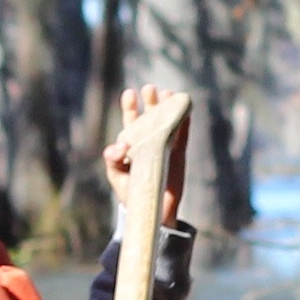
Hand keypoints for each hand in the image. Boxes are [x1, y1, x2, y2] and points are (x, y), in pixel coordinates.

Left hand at [98, 85, 190, 205]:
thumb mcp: (116, 175)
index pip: (131, 121)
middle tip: (149, 89)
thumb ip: (113, 158)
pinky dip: (185, 121)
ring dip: (168, 107)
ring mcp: (165, 146)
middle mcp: (149, 141)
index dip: (130, 107)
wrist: (151, 210)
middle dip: (150, 102)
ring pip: (167, 122)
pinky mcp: (178, 154)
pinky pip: (183, 135)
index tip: (129, 94)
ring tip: (167, 92)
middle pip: (150, 116)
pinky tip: (186, 108)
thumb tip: (120, 144)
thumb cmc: (130, 192)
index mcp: (132, 144)